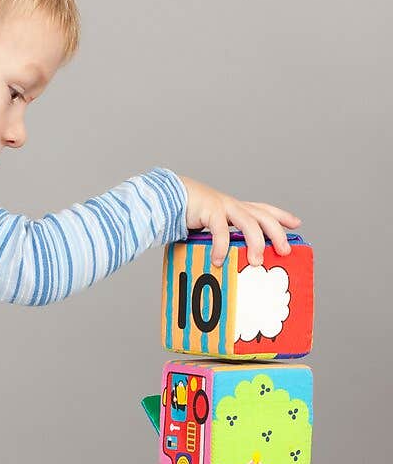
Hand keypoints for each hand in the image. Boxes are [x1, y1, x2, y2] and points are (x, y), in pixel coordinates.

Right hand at [179, 176, 300, 267]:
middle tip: (284, 251)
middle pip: (263, 217)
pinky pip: (219, 230)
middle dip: (276, 234)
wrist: (166, 197)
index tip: (297, 224)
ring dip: (255, 243)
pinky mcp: (209, 210)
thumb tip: (224, 266)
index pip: (264, 209)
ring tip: (255, 261)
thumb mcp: (209, 228)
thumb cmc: (187, 216)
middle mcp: (233, 205)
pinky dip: (220, 247)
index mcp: (236, 208)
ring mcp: (223, 206)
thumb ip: (220, 241)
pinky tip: (218, 261)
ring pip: (248, 222)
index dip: (281, 216)